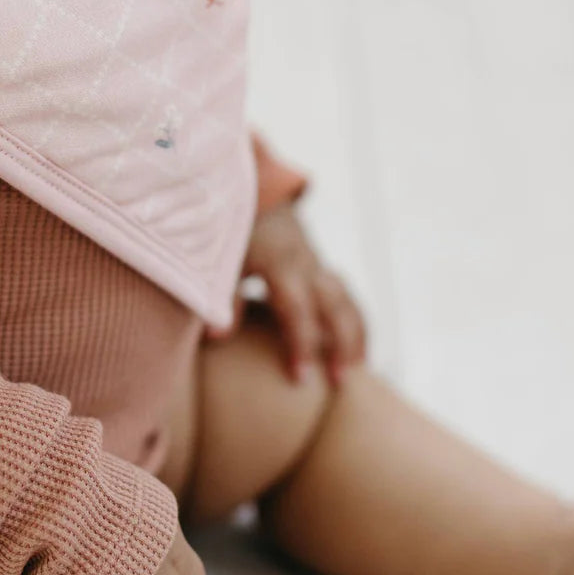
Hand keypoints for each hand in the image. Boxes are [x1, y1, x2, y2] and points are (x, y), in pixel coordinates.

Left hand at [205, 203, 367, 388]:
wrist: (249, 193)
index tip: (301, 379)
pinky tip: (354, 351)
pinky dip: (353, 323)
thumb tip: (216, 338)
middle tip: (340, 382)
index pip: (297, 309)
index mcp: (280, 263)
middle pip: (335, 306)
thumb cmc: (230, 231)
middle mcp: (305, 263)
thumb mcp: (221, 261)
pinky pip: (345, 296)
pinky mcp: (319, 267)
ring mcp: (316, 264)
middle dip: (341, 344)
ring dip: (355, 336)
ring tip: (357, 371)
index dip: (301, 344)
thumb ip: (221, 298)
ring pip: (347, 300)